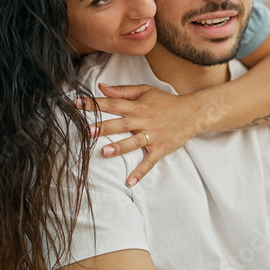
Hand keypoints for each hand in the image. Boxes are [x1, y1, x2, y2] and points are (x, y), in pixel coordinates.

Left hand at [77, 84, 200, 185]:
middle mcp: (143, 121)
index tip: (76, 103)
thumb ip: (123, 91)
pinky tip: (130, 182)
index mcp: (138, 106)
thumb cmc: (166, 102)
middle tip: (87, 131)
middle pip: (120, 124)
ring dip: (119, 148)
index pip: (112, 104)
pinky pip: (149, 162)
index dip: (94, 103)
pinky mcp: (160, 149)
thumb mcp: (145, 91)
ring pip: (133, 142)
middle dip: (103, 127)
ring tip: (104, 152)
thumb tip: (101, 87)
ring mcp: (152, 136)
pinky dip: (140, 172)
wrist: (193, 113)